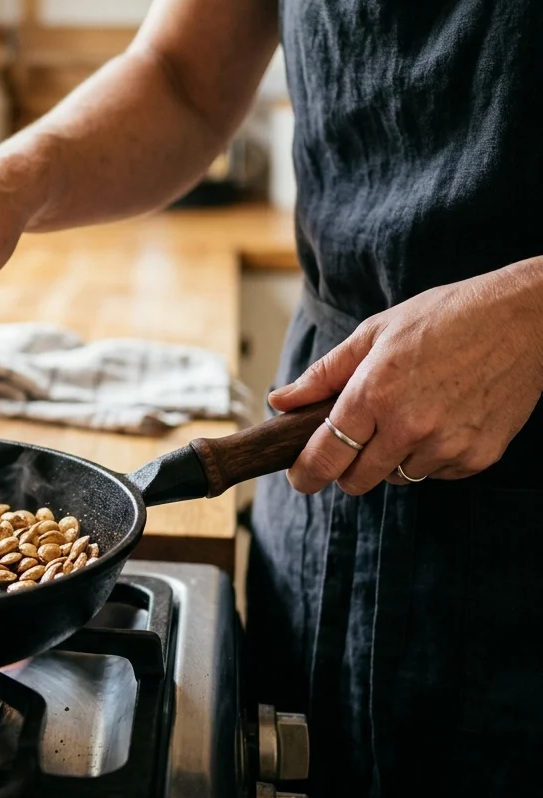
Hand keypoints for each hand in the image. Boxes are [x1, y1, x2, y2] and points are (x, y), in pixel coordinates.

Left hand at [269, 260, 542, 494]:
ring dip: (391, 459)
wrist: (523, 320)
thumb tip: (280, 401)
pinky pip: (436, 474)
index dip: (306, 474)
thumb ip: (323, 374)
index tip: (300, 478)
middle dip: (346, 468)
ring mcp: (446, 445)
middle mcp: (408, 426)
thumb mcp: (374, 333)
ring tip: (408, 415)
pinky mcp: (478, 457)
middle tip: (354, 442)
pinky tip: (441, 420)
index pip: (325, 456)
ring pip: (397, 477)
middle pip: (356, 480)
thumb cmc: (445, 318)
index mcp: (374, 393)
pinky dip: (430, 457)